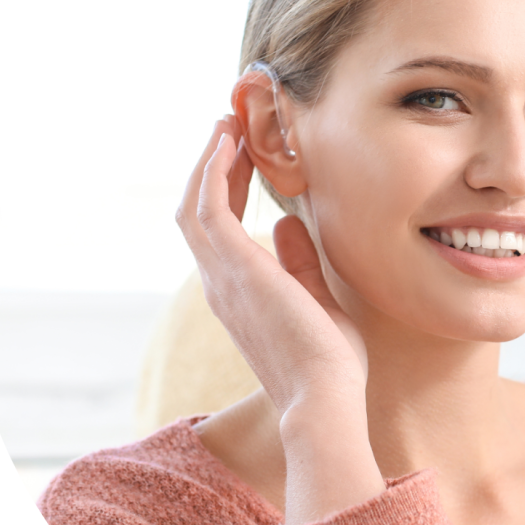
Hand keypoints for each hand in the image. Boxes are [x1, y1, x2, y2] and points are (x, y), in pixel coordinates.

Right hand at [176, 117, 384, 521]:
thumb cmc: (328, 363)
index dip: (226, 186)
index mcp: (238, 292)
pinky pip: (210, 207)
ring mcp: (222, 276)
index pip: (220, 229)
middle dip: (212, 166)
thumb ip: (298, 263)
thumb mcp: (316, 301)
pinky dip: (214, 171)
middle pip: (199, 210)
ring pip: (196, 203)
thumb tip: (288, 225)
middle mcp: (220, 282)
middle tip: (229, 128)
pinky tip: (229, 142)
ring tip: (227, 124)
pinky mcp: (236, 268)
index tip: (243, 153)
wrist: (326, 399)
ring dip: (209, 160)